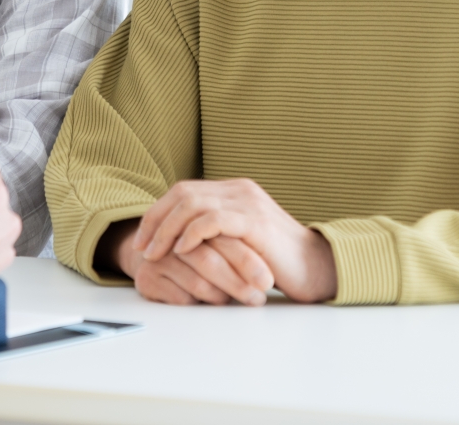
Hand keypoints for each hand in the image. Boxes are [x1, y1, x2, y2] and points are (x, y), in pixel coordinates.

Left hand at [135, 179, 336, 302]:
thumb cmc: (276, 262)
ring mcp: (247, 202)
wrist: (317, 269)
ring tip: (154, 252)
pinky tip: (181, 250)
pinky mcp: (254, 221)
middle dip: (155, 220)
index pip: (184, 191)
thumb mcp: (239, 241)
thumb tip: (177, 242)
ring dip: (167, 229)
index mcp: (234, 191)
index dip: (158, 213)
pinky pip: (213, 220)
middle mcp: (239, 190)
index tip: (142, 239)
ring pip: (192, 204)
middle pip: (182, 193)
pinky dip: (190, 233)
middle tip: (141, 246)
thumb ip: (216, 233)